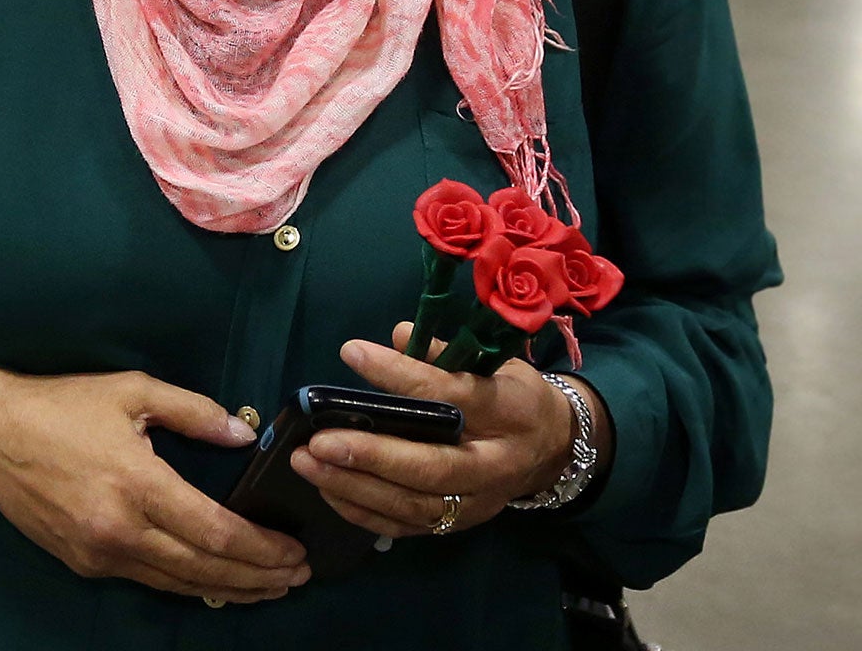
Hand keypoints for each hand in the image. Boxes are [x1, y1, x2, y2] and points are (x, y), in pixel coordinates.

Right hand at [0, 369, 309, 602]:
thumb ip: (193, 411)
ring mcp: (100, 553)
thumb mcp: (132, 391)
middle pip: (204, 569)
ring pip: (178, 584)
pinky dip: (188, 585)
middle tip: (295, 577)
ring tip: (267, 587)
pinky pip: (149, 579)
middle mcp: (120, 530)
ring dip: (228, 589)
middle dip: (256, 577)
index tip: (293, 551)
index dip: (260, 548)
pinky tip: (213, 583)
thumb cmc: (60, 406)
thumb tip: (242, 436)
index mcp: (137, 484)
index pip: (214, 532)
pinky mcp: (85, 563)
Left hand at [289, 323, 588, 538]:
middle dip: (370, 455)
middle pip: (431, 467)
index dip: (401, 375)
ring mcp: (477, 503)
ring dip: (354, 487)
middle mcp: (495, 465)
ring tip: (308, 463)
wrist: (553, 449)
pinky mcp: (457, 525)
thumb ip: (446, 352)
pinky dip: (363, 512)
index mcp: (509, 411)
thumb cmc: (513, 397)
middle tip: (318, 441)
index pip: (452, 394)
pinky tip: (327, 490)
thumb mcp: (495, 364)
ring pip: (413, 505)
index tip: (352, 353)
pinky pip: (405, 526)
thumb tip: (396, 335)